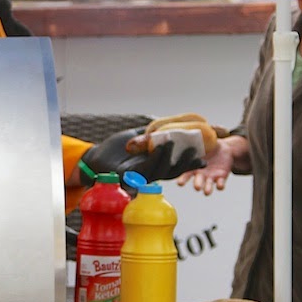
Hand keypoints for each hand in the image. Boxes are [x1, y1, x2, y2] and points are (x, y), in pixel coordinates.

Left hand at [81, 127, 204, 184]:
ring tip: (173, 142)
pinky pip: (145, 169)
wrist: (98, 156)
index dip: (189, 165)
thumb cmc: (118, 148)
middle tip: (194, 151)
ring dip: (168, 157)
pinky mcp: (128, 177)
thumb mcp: (138, 136)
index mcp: (155, 166)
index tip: (203, 160)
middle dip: (185, 163)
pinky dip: (154, 157)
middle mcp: (150, 174)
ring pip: (160, 171)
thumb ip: (154, 132)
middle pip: (172, 172)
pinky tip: (160, 147)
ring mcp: (139, 177)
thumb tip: (171, 124)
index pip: (176, 167)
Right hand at [177, 135, 240, 194]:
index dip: (183, 179)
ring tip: (206, 192)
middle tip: (196, 187)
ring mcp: (211, 176)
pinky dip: (220, 185)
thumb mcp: (202, 141)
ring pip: (208, 185)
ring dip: (207, 189)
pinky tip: (220, 185)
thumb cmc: (210, 145)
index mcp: (193, 166)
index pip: (186, 173)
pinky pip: (220, 183)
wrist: (224, 149)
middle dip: (197, 184)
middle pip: (197, 181)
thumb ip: (195, 139)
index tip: (180, 183)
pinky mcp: (221, 177)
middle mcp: (201, 174)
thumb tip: (188, 129)